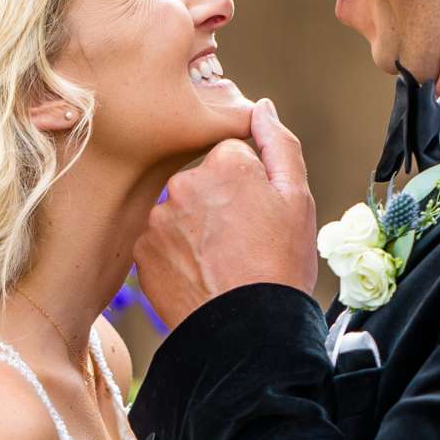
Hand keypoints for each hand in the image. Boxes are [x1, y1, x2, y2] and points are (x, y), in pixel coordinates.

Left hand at [134, 100, 319, 328]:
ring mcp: (158, 218)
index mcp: (224, 162)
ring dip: (194, 229)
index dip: (248, 184)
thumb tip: (262, 107)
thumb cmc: (281, 264)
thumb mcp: (297, 199)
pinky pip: (160, 241)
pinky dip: (176, 254)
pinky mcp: (142, 251)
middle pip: (201, 181)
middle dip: (217, 203)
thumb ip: (278, 145)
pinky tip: (199, 275)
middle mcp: (183, 182)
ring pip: (179, 211)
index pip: (231, 156)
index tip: (258, 214)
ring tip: (220, 263)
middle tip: (241, 242)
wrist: (248, 332)